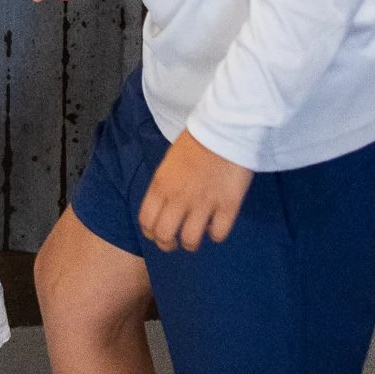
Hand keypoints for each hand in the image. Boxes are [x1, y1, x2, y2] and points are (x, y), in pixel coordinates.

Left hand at [138, 130, 252, 251]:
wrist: (224, 130)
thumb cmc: (196, 141)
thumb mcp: (169, 162)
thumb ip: (165, 186)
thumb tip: (166, 206)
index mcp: (161, 185)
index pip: (146, 221)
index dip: (151, 233)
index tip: (158, 233)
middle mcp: (179, 198)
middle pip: (165, 236)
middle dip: (168, 244)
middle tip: (176, 241)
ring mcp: (203, 204)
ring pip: (190, 241)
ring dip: (191, 243)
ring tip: (196, 235)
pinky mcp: (227, 206)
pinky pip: (218, 234)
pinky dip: (216, 234)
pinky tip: (216, 225)